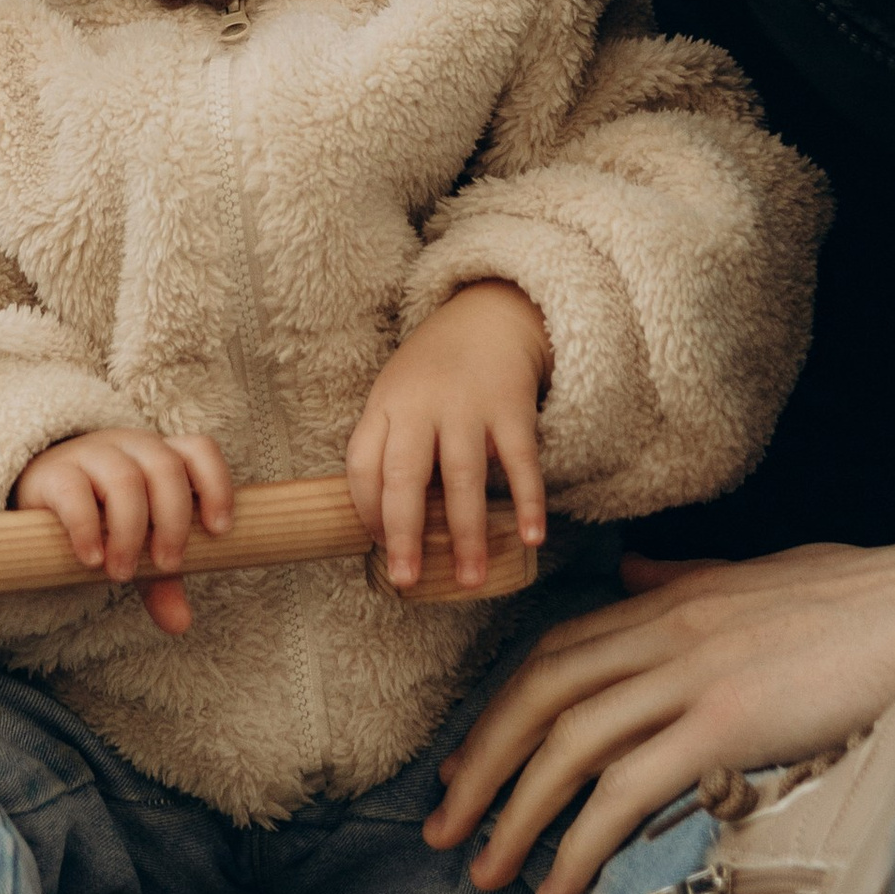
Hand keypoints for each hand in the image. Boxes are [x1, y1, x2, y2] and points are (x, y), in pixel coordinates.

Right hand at [13, 428, 234, 634]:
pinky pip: (74, 491)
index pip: (199, 450)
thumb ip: (159, 580)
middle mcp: (129, 447)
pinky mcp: (53, 473)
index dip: (216, 485)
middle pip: (165, 467)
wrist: (38, 498)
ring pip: (124, 478)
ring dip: (131, 531)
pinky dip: (86, 528)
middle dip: (173, 521)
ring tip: (121, 573)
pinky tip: (90, 560)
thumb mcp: (136, 546)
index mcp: (159, 455)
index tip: (218, 531)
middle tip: (166, 566)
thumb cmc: (101, 517)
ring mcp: (90, 454)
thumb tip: (179, 624)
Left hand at [347, 280, 550, 596]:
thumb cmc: (436, 370)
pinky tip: (531, 537)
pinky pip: (520, 462)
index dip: (366, 509)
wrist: (491, 314)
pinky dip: (528, 501)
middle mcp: (422, 404)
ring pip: (463, 477)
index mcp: (386, 403)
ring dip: (467, 533)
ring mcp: (468, 405)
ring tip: (469, 579)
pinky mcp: (512, 407)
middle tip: (406, 579)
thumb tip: (385, 523)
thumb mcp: (398, 393)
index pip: (363, 463)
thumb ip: (390, 444)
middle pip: (405, 474)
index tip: (379, 546)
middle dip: (404, 532)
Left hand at [429, 487, 894, 893]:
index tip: (469, 759)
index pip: (555, 652)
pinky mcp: (726, 723)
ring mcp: (692, 674)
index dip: (501, 708)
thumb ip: (690, 574)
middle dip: (481, 763)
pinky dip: (580, 839)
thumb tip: (637, 568)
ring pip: (569, 745)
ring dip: (514, 812)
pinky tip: (559, 885)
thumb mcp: (760, 569)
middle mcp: (665, 628)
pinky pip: (628, 787)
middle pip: (540, 696)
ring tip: (484, 870)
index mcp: (669, 596)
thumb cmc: (862, 596)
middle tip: (443, 825)